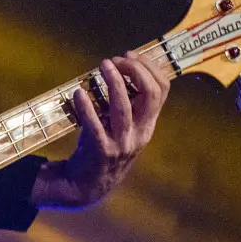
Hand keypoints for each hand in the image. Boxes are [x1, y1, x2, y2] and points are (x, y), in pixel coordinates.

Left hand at [31, 54, 170, 209]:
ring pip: (124, 107)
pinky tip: (79, 93)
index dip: (148, 68)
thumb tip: (119, 67)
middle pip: (150, 95)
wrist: (87, 186)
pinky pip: (95, 125)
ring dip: (114, 82)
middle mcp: (140, 133)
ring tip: (103, 65)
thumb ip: (126, 103)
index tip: (129, 55)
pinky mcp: (101, 151)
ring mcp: (122, 143)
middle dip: (134, 71)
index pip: (162, 90)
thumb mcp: (122, 127)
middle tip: (115, 60)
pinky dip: (86, 107)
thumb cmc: (103, 146)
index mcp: (147, 124)